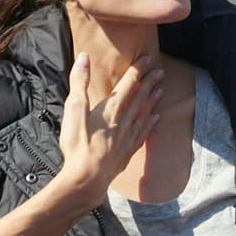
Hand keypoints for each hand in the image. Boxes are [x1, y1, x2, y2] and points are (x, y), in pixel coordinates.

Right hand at [56, 53, 161, 207]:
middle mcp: (124, 120)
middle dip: (150, 82)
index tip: (149, 58)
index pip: (128, 83)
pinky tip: (156, 119)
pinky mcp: (127, 151)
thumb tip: (84, 57)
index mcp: (111, 108)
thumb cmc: (78, 144)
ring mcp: (128, 136)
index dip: (138, 69)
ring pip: (144, 113)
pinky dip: (151, 123)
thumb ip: (80, 82)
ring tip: (161, 91)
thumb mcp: (74, 108)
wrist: (87, 178)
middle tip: (160, 71)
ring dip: (153, 100)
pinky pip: (143, 133)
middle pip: (140, 97)